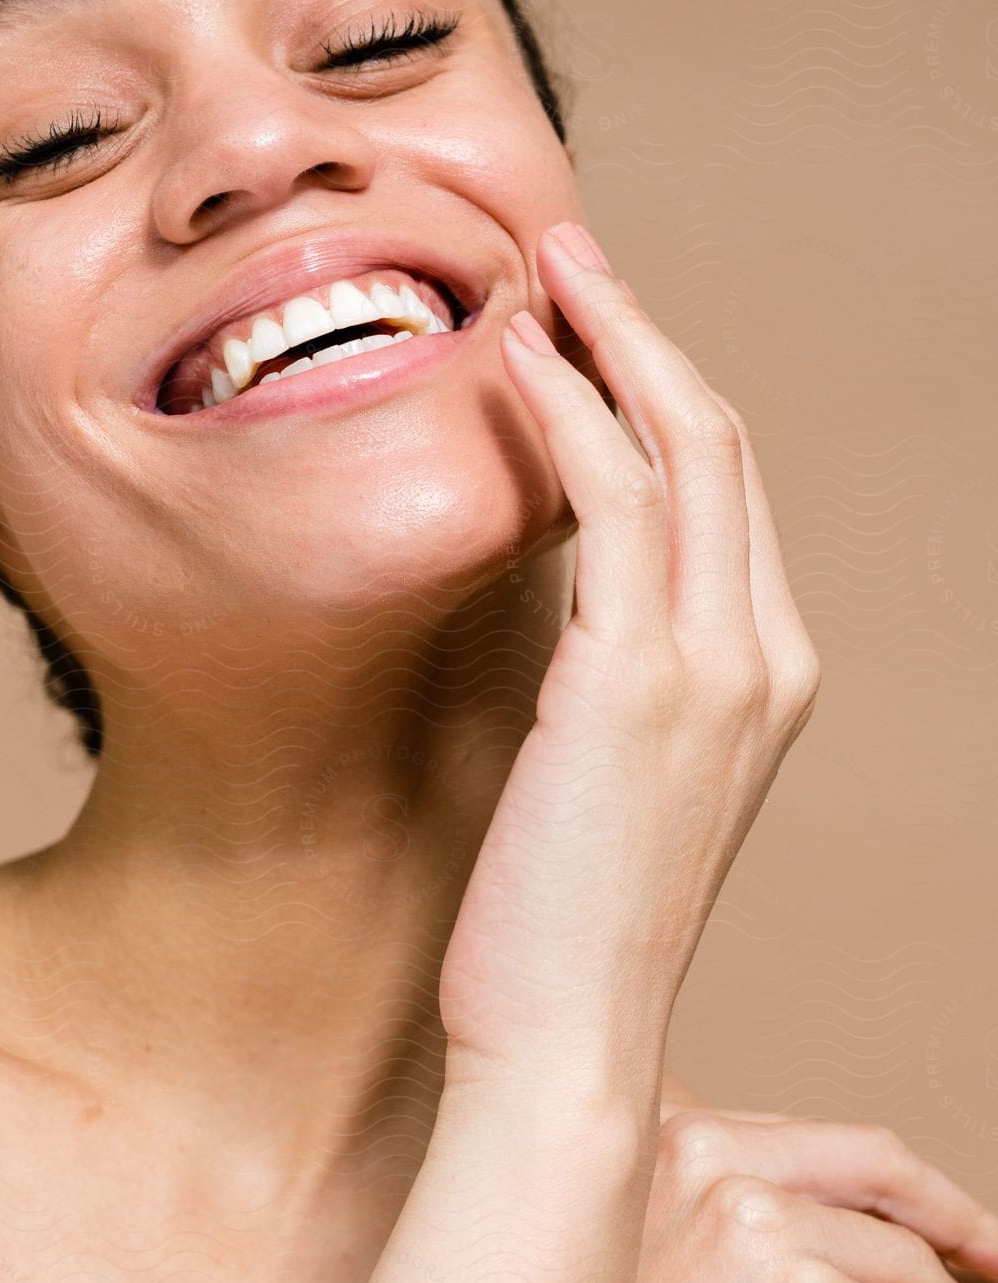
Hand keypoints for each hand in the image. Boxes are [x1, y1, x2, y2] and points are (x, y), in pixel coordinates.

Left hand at [439, 222, 821, 1072]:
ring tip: (544, 266)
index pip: (727, 486)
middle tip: (571, 250)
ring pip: (684, 446)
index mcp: (768, 670)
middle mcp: (766, 654)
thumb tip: (559, 567)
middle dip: (645, 328)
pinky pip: (613, 501)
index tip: (590, 314)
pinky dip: (569, 411)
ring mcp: (714, 666)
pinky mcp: (634, 681)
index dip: (662, 381)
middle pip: (721, 440)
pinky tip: (515, 356)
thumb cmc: (566, 901)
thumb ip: (614, 659)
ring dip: (612, 335)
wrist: (564, 1032)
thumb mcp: (611, 759)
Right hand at [632, 1105, 997, 1282]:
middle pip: (892, 1210)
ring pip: (911, 1271)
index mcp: (687, 1139)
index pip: (855, 1151)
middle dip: (948, 1270)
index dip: (933, 1196)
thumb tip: (880, 1223)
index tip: (982, 1237)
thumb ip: (743, 1198)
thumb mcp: (668, 1240)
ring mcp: (760, 1230)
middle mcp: (717, 1168)